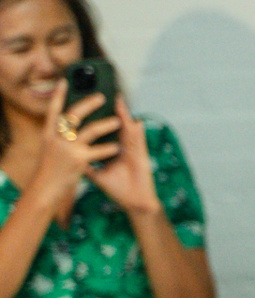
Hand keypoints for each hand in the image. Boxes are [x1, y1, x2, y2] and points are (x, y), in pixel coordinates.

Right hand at [31, 88, 120, 197]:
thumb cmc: (49, 171)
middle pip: (73, 115)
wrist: (45, 190)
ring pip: (91, 130)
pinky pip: (99, 150)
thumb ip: (58, 138)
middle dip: (88, 104)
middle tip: (101, 97)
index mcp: (48, 135)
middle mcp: (56, 139)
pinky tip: (116, 146)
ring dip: (106, 124)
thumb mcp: (49, 151)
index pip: (53, 111)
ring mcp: (68, 149)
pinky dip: (109, 148)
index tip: (64, 82)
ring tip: (118, 121)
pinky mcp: (79, 160)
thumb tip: (69, 125)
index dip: (58, 96)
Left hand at [87, 97, 161, 215]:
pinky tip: (135, 121)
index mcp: (114, 150)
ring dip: (124, 115)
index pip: (105, 130)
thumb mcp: (97, 176)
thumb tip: (70, 156)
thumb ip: (87, 164)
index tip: (92, 105)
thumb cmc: (119, 190)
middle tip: (105, 94)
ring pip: (128, 128)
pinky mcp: (141, 157)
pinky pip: (139, 141)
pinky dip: (137, 131)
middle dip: (112, 109)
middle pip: (117, 124)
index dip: (100, 117)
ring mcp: (133, 151)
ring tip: (119, 100)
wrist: (134, 203)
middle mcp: (124, 147)